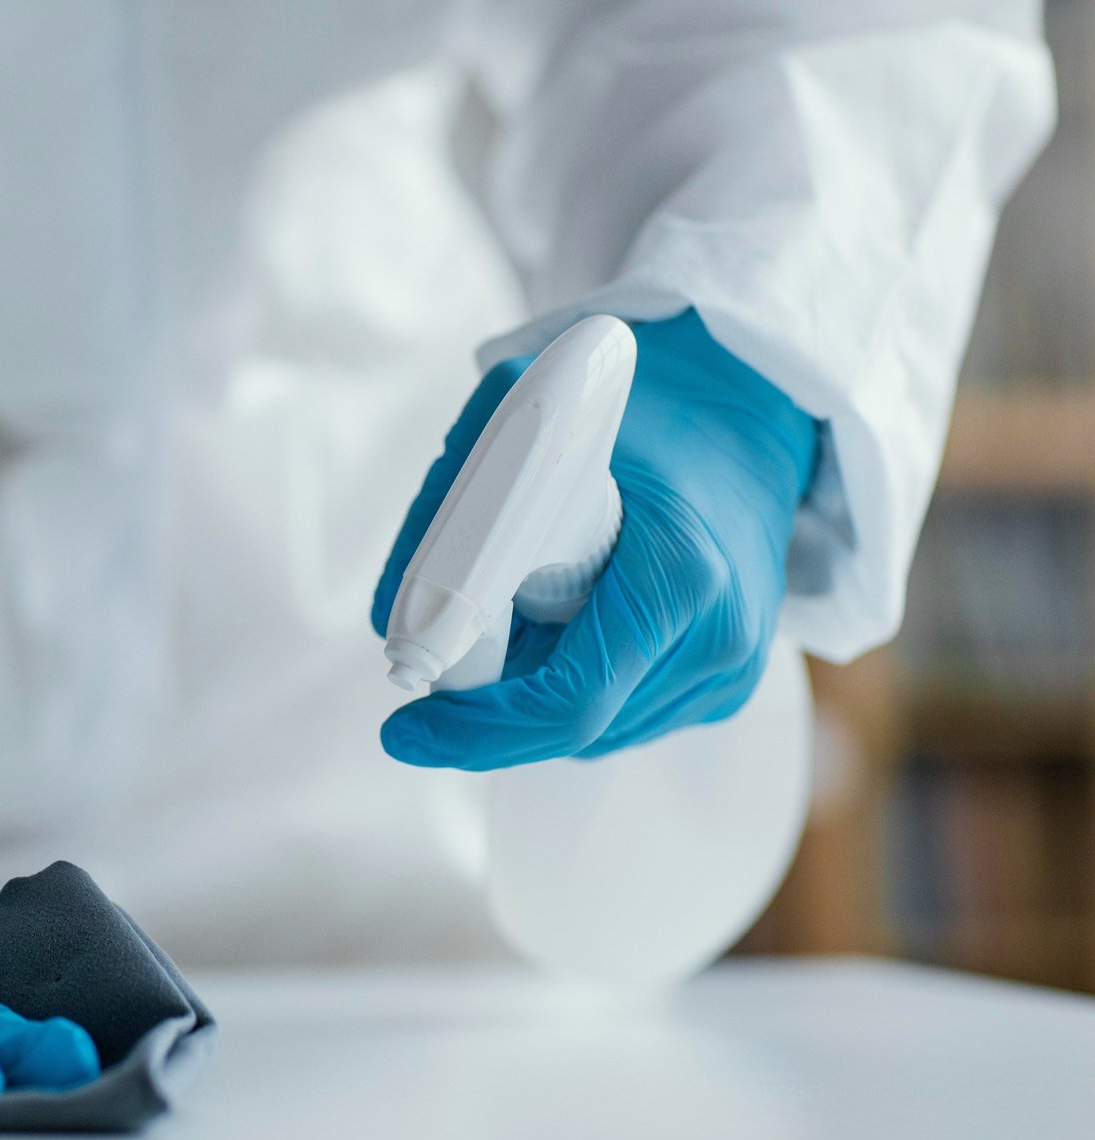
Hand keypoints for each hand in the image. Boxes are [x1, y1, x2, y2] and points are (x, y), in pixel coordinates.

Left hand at [371, 309, 818, 769]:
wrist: (748, 405)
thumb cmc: (637, 408)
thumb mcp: (521, 420)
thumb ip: (446, 509)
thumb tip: (391, 619)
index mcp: (681, 573)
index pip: (568, 701)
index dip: (476, 730)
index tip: (406, 730)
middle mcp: (721, 636)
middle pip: (572, 730)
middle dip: (489, 712)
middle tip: (438, 664)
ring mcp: (731, 668)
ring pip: (593, 734)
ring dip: (532, 698)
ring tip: (522, 613)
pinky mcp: (727, 681)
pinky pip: (623, 717)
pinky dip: (575, 687)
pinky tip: (569, 621)